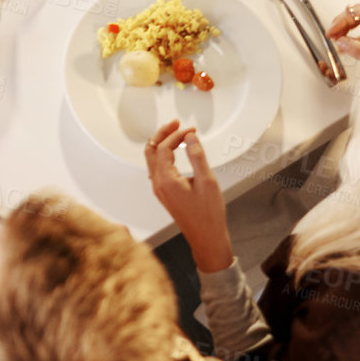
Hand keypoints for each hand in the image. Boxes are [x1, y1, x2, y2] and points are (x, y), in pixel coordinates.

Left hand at [145, 121, 233, 272]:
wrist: (206, 237)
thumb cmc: (208, 214)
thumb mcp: (207, 181)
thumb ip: (197, 156)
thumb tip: (190, 137)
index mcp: (165, 180)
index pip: (164, 148)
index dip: (176, 134)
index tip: (191, 130)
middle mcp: (158, 184)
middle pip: (151, 150)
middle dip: (162, 134)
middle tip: (176, 123)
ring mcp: (159, 189)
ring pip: (152, 159)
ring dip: (161, 143)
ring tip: (176, 133)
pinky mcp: (164, 193)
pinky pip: (157, 168)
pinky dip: (164, 155)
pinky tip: (175, 151)